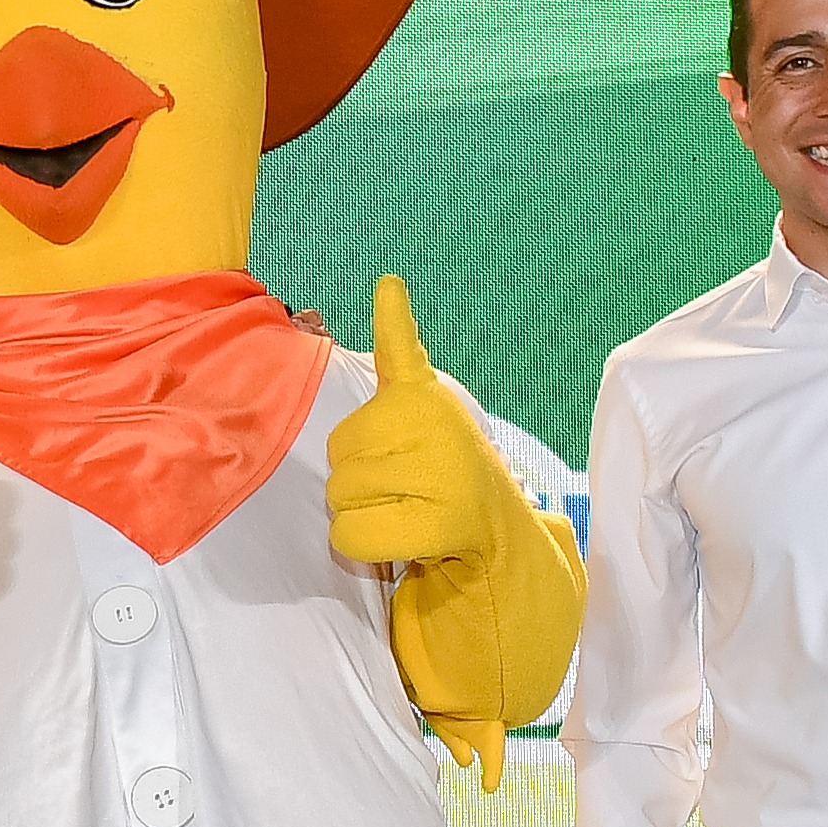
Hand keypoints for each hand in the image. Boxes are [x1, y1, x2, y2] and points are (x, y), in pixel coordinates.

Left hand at [324, 276, 497, 571]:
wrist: (492, 527)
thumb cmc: (433, 469)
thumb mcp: (413, 411)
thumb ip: (395, 358)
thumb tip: (389, 282)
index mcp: (423, 396)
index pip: (400, 349)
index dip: (393, 318)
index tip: (388, 284)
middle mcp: (436, 424)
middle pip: (335, 456)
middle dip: (352, 478)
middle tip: (397, 485)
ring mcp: (441, 473)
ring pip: (339, 497)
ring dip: (358, 512)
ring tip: (403, 506)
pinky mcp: (439, 522)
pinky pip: (350, 534)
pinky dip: (360, 544)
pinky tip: (401, 535)